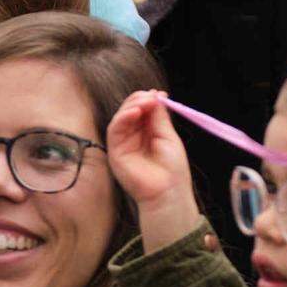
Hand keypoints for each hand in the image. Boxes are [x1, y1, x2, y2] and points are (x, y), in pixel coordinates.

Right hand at [106, 90, 202, 246]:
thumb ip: (159, 117)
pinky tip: (134, 112)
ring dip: (131, 106)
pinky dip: (122, 118)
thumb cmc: (172, 168)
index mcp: (147, 132)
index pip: (142, 110)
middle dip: (139, 100)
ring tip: (145, 103)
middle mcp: (133, 137)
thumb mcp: (168, 136)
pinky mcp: (115, 153)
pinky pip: (114, 131)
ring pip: (120, 118)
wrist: (168, 191)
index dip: (148, 99)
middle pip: (130, 111)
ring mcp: (123, 145)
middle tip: (151, 97)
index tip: (158, 94)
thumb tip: (155, 95)